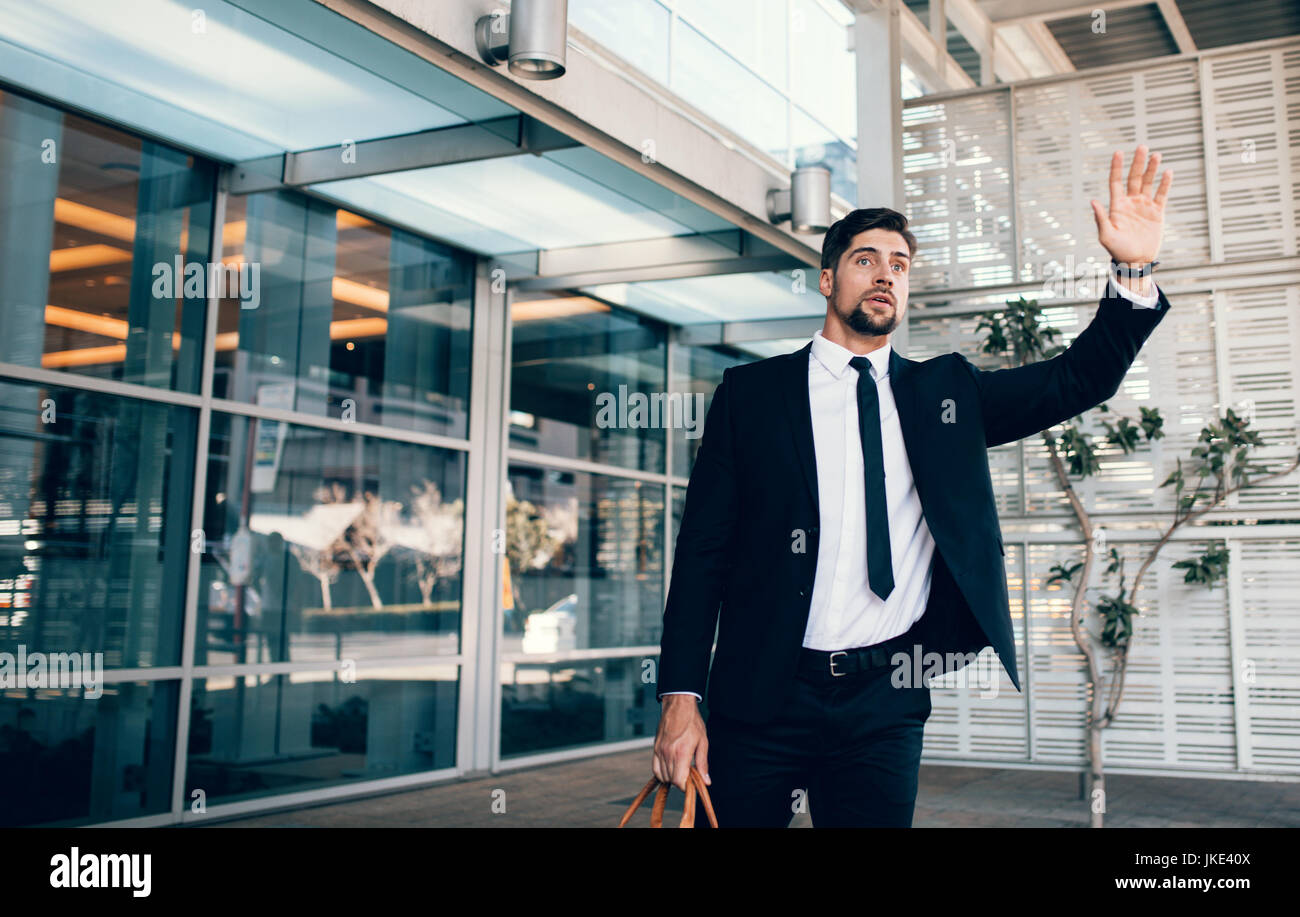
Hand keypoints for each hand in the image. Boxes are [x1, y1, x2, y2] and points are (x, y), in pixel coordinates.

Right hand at [653, 694, 709, 790]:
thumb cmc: (692, 722)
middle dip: (681, 781)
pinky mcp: (655, 748)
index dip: (686, 786)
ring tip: (681, 769)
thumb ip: (703, 763)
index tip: (692, 782)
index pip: (678, 781)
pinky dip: (662, 772)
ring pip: (662, 775)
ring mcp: (659, 750)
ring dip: (672, 777)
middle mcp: (668, 753)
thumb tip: (706, 781)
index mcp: (681, 753)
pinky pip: (655, 768)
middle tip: (690, 774)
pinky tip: (671, 768)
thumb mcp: (703, 742)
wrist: (678, 705)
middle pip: (671, 780)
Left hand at [1090, 145, 1172, 264]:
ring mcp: (1144, 205)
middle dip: (1137, 162)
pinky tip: (1167, 172)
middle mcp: (1130, 202)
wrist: (1136, 261)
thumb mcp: (1106, 236)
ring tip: (1156, 155)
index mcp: (1117, 205)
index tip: (1118, 152)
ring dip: (1152, 169)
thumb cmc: (1117, 250)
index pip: (1116, 181)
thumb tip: (1093, 201)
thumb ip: (1101, 218)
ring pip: (1148, 182)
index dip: (1116, 167)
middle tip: (1142, 147)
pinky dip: (1164, 183)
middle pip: (1134, 178)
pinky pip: (1161, 194)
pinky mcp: (1157, 212)